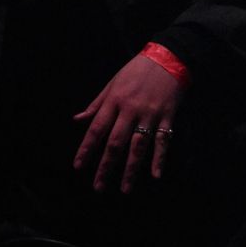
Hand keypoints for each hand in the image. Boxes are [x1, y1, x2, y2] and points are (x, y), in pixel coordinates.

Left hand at [73, 54, 184, 193]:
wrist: (168, 57)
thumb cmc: (136, 70)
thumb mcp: (112, 82)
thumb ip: (96, 103)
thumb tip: (77, 119)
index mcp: (115, 100)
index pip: (97, 128)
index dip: (86, 148)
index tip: (78, 166)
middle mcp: (131, 109)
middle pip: (116, 142)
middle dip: (106, 166)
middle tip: (98, 187)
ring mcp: (150, 114)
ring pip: (138, 146)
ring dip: (131, 169)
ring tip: (124, 189)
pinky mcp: (167, 116)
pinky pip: (163, 140)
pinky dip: (159, 158)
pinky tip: (155, 175)